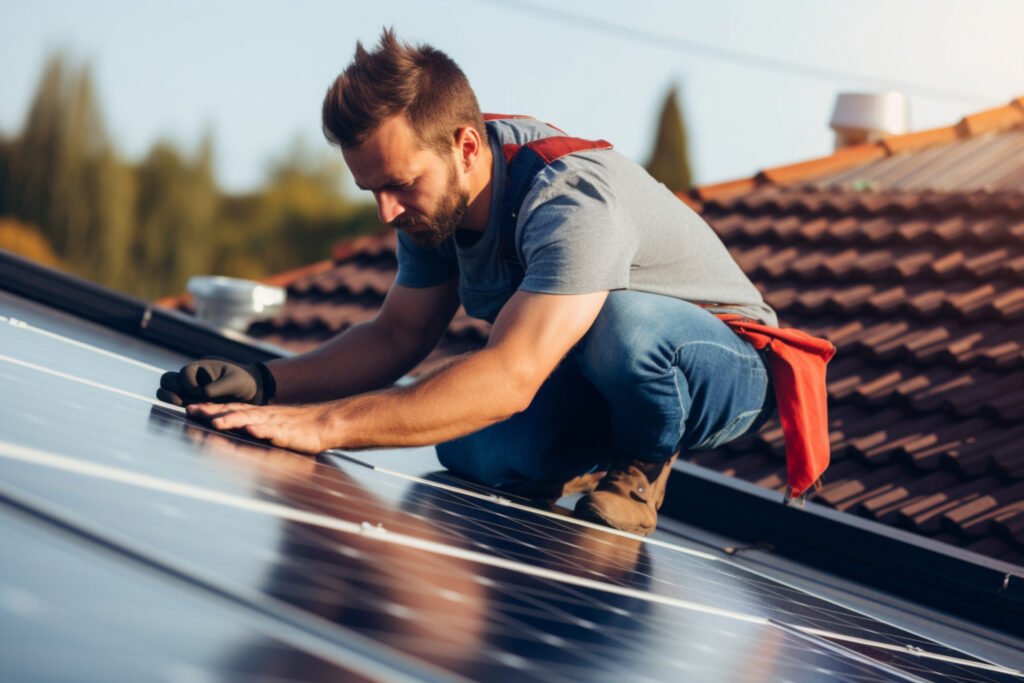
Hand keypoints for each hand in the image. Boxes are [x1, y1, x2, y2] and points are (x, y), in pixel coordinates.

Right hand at [158, 357, 274, 405]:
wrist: (251, 392)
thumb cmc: (245, 382)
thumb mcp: (235, 382)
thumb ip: (218, 387)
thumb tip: (201, 393)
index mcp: (202, 367)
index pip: (184, 373)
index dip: (190, 385)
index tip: (202, 394)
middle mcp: (192, 378)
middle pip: (167, 380)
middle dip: (174, 392)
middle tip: (189, 403)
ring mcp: (189, 390)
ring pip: (166, 392)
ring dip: (173, 401)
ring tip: (189, 409)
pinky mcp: (191, 402)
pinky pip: (176, 404)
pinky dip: (178, 409)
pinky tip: (193, 414)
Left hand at [186, 402, 332, 454]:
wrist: (325, 423)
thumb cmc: (298, 427)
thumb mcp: (271, 424)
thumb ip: (253, 426)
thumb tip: (234, 431)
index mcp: (257, 413)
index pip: (230, 408)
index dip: (209, 408)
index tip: (190, 408)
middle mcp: (262, 415)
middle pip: (234, 411)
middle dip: (213, 411)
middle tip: (193, 411)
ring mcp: (274, 423)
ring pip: (251, 419)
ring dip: (233, 420)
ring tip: (217, 423)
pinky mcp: (288, 433)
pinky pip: (274, 431)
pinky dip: (262, 430)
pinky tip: (252, 430)